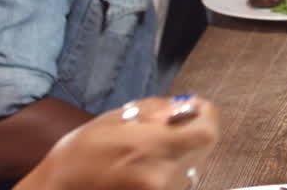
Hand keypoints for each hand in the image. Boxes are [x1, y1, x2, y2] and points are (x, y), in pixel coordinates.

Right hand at [28, 96, 217, 189]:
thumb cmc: (80, 153)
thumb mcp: (114, 119)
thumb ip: (154, 110)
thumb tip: (184, 107)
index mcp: (150, 147)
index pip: (206, 131)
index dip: (206, 115)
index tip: (196, 107)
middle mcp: (160, 174)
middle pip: (202, 148)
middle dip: (192, 132)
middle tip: (170, 125)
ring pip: (192, 164)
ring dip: (181, 151)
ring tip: (150, 148)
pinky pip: (178, 180)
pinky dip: (170, 168)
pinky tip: (147, 163)